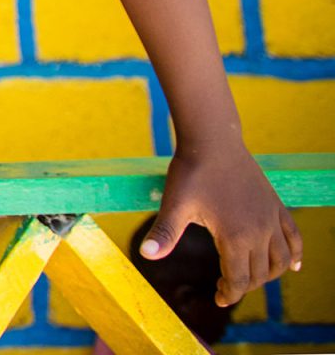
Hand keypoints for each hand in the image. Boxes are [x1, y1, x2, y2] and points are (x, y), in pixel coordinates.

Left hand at [143, 146, 302, 306]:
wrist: (213, 141)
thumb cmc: (191, 173)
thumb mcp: (174, 204)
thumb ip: (164, 233)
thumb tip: (145, 254)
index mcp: (235, 236)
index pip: (239, 280)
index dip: (230, 294)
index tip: (218, 299)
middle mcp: (260, 231)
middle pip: (260, 274)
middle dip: (244, 286)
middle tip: (225, 287)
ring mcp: (271, 219)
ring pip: (280, 260)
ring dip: (268, 275)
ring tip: (249, 278)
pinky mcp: (276, 206)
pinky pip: (293, 237)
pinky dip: (295, 254)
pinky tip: (294, 265)